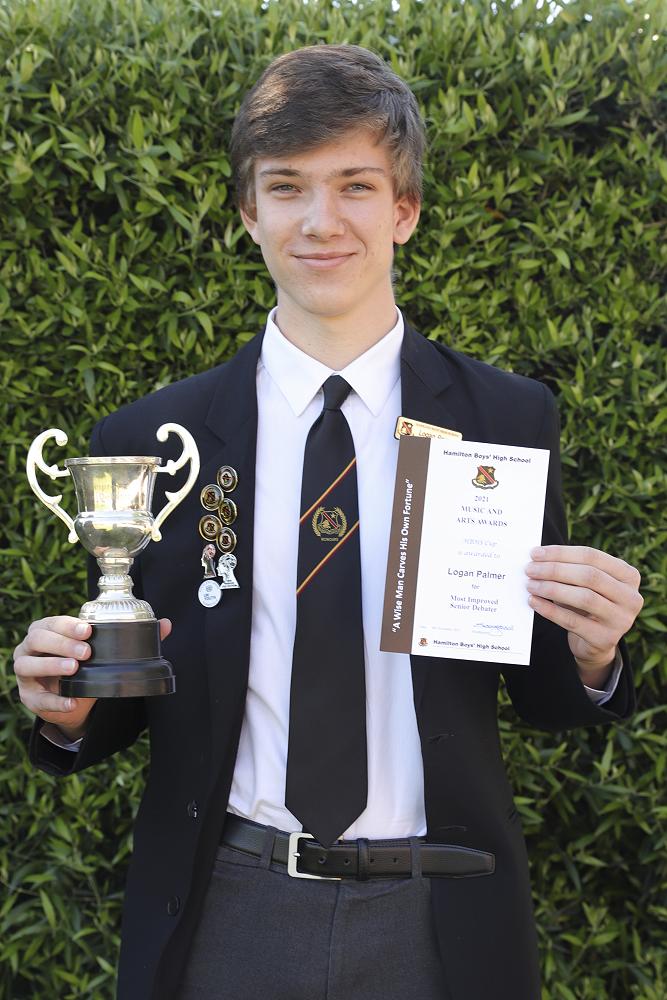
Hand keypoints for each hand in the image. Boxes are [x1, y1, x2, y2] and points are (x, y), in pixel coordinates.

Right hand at [13, 616, 171, 739]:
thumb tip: (165, 624)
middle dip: (62, 644)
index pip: (52, 621)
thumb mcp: (103, 651)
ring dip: (52, 666)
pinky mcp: (27, 695)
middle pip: (38, 638)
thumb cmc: (84, 665)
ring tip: (74, 669)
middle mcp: (31, 647)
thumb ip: (132, 636)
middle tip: (85, 653)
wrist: (72, 699)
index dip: (68, 625)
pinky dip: (55, 701)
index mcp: (47, 630)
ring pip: (28, 664)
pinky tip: (71, 702)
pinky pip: (37, 698)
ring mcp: (25, 671)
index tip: (88, 630)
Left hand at [525, 546, 642, 681]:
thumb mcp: (586, 584)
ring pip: (584, 598)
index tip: (535, 553)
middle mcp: (631, 597)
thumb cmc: (586, 606)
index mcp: (629, 575)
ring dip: (552, 588)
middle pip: (589, 575)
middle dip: (555, 570)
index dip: (561, 553)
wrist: (595, 643)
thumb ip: (570, 569)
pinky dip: (550, 610)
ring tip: (530, 585)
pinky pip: (573, 621)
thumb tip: (537, 557)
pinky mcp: (606, 639)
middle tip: (530, 569)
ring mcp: (621, 620)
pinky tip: (534, 602)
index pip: (592, 556)